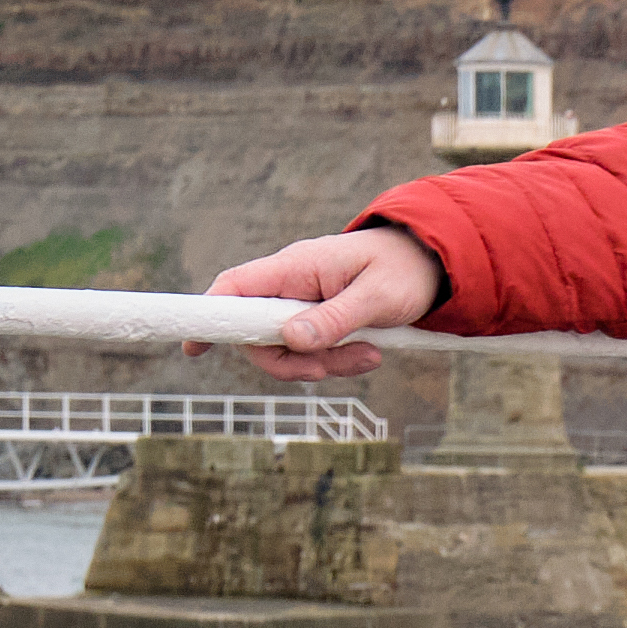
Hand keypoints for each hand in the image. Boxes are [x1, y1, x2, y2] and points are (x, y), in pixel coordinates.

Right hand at [205, 228, 443, 380]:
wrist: (433, 262)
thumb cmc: (404, 270)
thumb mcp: (377, 297)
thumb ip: (335, 318)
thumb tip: (291, 339)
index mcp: (295, 267)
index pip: (234, 287)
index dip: (209, 316)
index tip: (193, 349)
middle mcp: (291, 284)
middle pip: (259, 336)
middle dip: (295, 361)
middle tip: (339, 365)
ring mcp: (302, 302)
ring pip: (288, 350)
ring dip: (324, 364)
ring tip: (370, 356)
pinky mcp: (318, 318)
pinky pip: (310, 350)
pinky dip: (336, 361)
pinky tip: (370, 353)